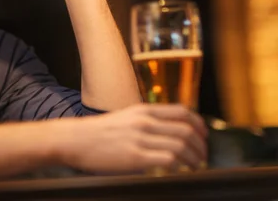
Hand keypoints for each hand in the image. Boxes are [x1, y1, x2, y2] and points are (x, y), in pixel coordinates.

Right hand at [58, 104, 207, 172]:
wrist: (75, 139)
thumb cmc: (97, 132)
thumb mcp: (124, 118)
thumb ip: (145, 123)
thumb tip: (166, 135)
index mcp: (142, 110)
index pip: (182, 112)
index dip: (199, 124)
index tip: (204, 135)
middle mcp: (144, 121)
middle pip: (186, 130)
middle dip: (201, 145)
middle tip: (203, 155)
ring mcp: (141, 138)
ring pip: (181, 146)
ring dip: (194, 158)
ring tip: (196, 165)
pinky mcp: (136, 157)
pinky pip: (169, 160)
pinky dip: (180, 165)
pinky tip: (180, 170)